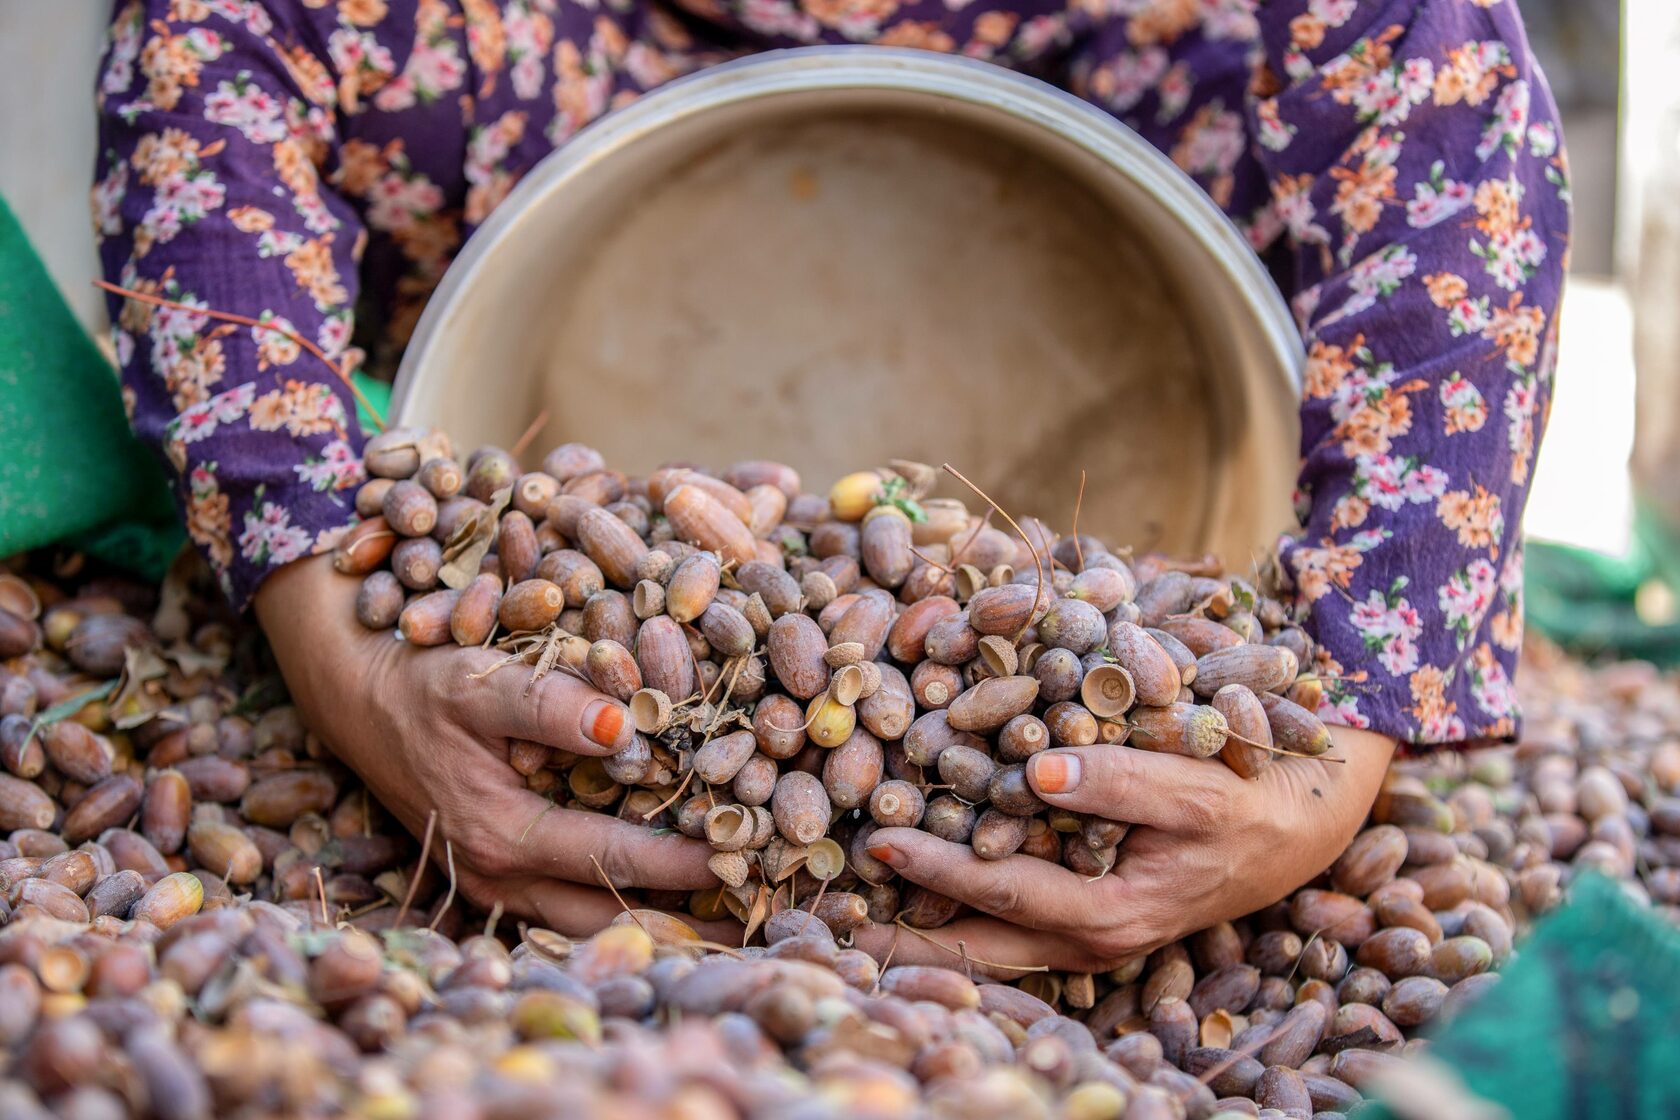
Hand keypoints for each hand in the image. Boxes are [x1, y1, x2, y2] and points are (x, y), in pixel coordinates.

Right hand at [255, 555, 732, 937]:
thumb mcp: (481, 682)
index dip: (685, 860)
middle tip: (757, 900)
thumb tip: (625, 726)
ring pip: (591, 918)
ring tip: (730, 909)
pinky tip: (671, 886)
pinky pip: (570, 903)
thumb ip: (551, 704)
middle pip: (610, 911)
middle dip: (684, 909)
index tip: (748, 854)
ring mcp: (497, 884)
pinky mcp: (498, 874)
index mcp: (502, 835)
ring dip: (656, 912)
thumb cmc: (423, 687)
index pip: (614, 858)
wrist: (359, 701)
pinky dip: (621, 898)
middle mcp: (501, 876)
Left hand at [852, 726, 1395, 974]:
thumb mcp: (1195, 786)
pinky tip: (916, 887)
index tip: (878, 841)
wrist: (1299, 822)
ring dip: (924, 926)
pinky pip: (1008, 917)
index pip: (1001, 892)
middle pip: (977, 944)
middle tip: (830, 920)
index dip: (937, 868)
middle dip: (904, 936)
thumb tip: (1034, 771)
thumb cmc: (1249, 801)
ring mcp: (1084, 928)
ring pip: (988, 940)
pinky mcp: (1085, 908)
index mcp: (1110, 914)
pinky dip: (960, 906)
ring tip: (853, 913)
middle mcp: (1088, 935)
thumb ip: (1118, 782)